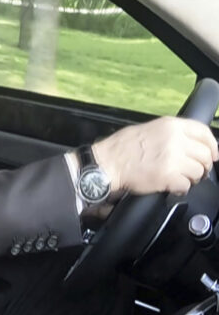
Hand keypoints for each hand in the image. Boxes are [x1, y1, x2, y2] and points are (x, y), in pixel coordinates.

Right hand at [94, 116, 217, 195]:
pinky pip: (186, 185)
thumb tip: (188, 144)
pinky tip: (171, 186)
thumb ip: (170, 134)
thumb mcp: (147, 129)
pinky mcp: (169, 176)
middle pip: (205, 154)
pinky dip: (180, 188)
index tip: (212, 154)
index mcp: (170, 126)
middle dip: (202, 166)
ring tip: (179, 178)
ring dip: (191, 178)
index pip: (204, 132)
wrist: (107, 163)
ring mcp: (173, 158)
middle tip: (194, 171)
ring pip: (198, 171)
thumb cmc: (121, 148)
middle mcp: (175, 140)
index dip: (212, 145)